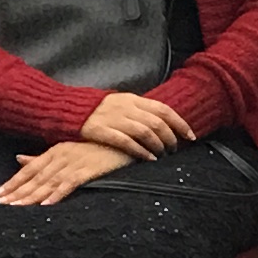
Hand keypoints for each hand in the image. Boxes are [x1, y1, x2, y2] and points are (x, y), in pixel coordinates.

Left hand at [0, 137, 130, 206]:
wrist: (127, 136)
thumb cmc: (98, 143)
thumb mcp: (67, 147)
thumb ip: (43, 156)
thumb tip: (18, 159)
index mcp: (55, 151)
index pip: (29, 170)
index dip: (13, 182)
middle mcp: (61, 156)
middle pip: (35, 177)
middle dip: (17, 191)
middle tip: (1, 202)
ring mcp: (75, 162)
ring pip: (48, 182)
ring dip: (32, 195)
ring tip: (16, 206)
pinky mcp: (89, 169)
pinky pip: (70, 183)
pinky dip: (58, 193)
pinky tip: (47, 203)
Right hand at [79, 90, 194, 159]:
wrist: (67, 109)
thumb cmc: (97, 109)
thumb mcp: (120, 102)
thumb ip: (139, 110)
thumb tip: (163, 122)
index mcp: (132, 99)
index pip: (163, 109)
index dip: (180, 123)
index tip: (190, 136)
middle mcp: (125, 107)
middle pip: (157, 122)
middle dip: (170, 138)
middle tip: (174, 150)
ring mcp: (113, 118)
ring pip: (145, 132)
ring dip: (158, 146)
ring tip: (163, 155)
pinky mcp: (101, 130)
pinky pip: (125, 142)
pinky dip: (140, 151)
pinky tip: (148, 158)